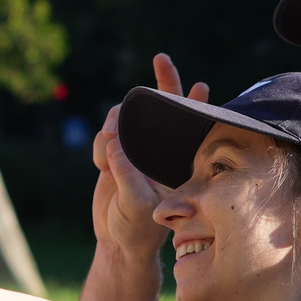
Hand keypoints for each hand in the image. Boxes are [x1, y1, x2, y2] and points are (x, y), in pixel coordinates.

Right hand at [89, 56, 206, 256]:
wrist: (116, 242)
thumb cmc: (137, 229)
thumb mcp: (136, 204)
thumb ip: (127, 174)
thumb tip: (115, 144)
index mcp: (175, 163)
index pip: (188, 128)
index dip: (194, 105)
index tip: (202, 85)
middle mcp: (159, 153)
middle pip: (163, 110)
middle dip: (162, 85)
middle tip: (162, 58)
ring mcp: (137, 152)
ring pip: (125, 121)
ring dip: (115, 126)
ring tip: (107, 148)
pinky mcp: (115, 155)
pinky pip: (105, 137)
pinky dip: (99, 147)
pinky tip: (100, 166)